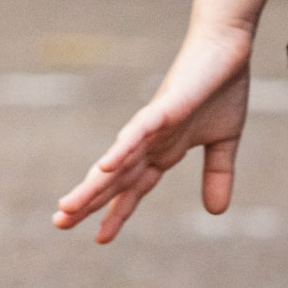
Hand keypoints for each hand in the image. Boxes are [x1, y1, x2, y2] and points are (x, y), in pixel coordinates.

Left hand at [53, 23, 251, 244]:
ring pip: (118, 161)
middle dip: (87, 202)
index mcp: (162, 152)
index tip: (100, 238)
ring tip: (69, 206)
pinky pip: (138, 131)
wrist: (228, 49)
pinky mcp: (163, 107)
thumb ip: (217, 176)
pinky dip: (122, 149)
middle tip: (59, 223)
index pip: (134, 189)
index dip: (117, 213)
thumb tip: (216, 212)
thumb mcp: (224, 143)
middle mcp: (148, 142)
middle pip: (114, 180)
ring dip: (94, 185)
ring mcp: (152, 125)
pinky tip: (105, 166)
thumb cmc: (222, 89)